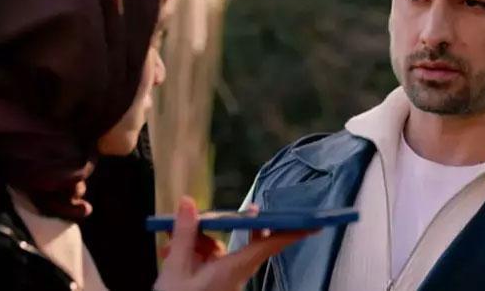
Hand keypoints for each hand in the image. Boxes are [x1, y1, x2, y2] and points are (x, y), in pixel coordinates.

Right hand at [153, 197, 315, 290]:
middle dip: (235, 224)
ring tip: (171, 242)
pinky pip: (210, 259)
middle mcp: (236, 272)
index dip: (291, 231)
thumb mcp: (176, 269)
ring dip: (199, 240)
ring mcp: (226, 276)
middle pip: (248, 241)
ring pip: (221, 248)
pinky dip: (194, 252)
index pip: (270, 244)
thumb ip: (184, 234)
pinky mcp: (215, 280)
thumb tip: (188, 203)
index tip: (314, 223)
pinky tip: (170, 250)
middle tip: (238, 211)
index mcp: (235, 268)